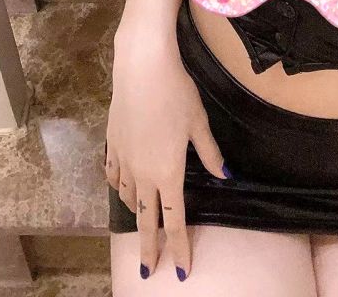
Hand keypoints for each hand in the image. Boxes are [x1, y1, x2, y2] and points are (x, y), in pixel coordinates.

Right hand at [105, 35, 229, 280]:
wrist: (141, 67)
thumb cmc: (176, 92)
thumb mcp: (199, 123)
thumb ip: (210, 154)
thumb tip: (225, 177)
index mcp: (169, 173)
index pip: (175, 221)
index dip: (179, 248)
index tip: (180, 271)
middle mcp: (143, 174)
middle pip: (145, 220)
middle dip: (148, 248)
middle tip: (148, 271)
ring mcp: (124, 160)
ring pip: (127, 198)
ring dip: (135, 213)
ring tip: (141, 220)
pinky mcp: (112, 144)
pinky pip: (112, 175)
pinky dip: (117, 187)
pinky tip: (120, 187)